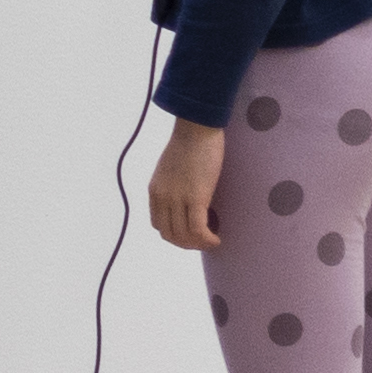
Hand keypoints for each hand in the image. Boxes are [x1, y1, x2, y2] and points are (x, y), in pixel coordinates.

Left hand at [147, 117, 224, 250]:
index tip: (190, 234)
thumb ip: (172, 187)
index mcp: (154, 191)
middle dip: (187, 244)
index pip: (158, 225)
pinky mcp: (195, 197)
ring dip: (199, 244)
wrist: (196, 128)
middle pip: (169, 235)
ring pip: (184, 236)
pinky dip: (207, 239)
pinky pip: (198, 229)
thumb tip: (184, 202)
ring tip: (212, 240)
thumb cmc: (189, 144)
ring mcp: (177, 198)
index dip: (175, 234)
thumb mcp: (170, 170)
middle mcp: (162, 197)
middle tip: (204, 241)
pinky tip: (217, 239)